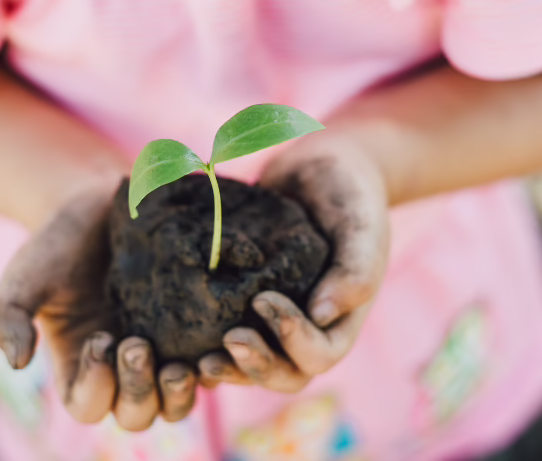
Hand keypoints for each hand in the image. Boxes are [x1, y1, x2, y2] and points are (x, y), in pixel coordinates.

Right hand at [0, 182, 196, 430]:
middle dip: (140, 393)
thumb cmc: (55, 245)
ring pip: (176, 403)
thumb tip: (18, 362)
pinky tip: (216, 343)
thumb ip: (9, 318)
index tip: (99, 340)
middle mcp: (121, 369)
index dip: (95, 388)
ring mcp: (160, 350)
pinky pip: (210, 363)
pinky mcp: (191, 327)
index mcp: (79, 366)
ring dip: (180, 393)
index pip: (87, 405)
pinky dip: (215, 365)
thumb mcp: (24, 279)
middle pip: (136, 415)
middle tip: (138, 345)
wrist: (98, 206)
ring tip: (183, 364)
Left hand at [199, 136, 389, 391]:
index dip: (293, 340)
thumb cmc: (348, 194)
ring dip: (230, 367)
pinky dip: (210, 341)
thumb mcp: (360, 225)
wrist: (319, 167)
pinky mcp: (245, 301)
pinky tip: (181, 331)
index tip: (264, 300)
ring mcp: (276, 317)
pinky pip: (229, 333)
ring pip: (254, 364)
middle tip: (226, 342)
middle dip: (256, 366)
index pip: (320, 354)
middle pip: (286, 374)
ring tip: (199, 360)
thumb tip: (323, 315)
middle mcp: (309, 326)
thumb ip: (355, 269)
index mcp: (341, 317)